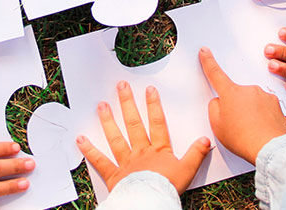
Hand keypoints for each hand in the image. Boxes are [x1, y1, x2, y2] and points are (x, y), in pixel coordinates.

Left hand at [76, 81, 210, 193]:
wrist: (151, 202)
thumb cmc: (168, 188)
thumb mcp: (188, 171)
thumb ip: (196, 154)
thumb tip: (205, 139)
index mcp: (158, 151)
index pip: (157, 123)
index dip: (154, 106)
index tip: (149, 90)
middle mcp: (140, 152)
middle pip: (134, 124)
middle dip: (128, 104)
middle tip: (121, 87)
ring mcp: (125, 162)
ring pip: (116, 138)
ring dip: (108, 121)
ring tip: (101, 105)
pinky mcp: (114, 175)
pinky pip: (100, 161)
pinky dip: (89, 150)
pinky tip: (80, 139)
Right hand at [199, 47, 285, 164]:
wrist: (270, 148)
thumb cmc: (242, 139)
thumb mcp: (217, 125)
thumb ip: (214, 107)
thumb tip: (220, 101)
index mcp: (230, 93)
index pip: (215, 73)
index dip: (208, 61)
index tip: (205, 51)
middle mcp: (248, 89)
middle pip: (234, 94)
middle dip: (233, 106)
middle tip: (235, 125)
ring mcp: (264, 95)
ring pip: (250, 101)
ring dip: (249, 112)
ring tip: (250, 131)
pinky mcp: (276, 104)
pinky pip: (264, 107)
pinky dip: (261, 116)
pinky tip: (261, 129)